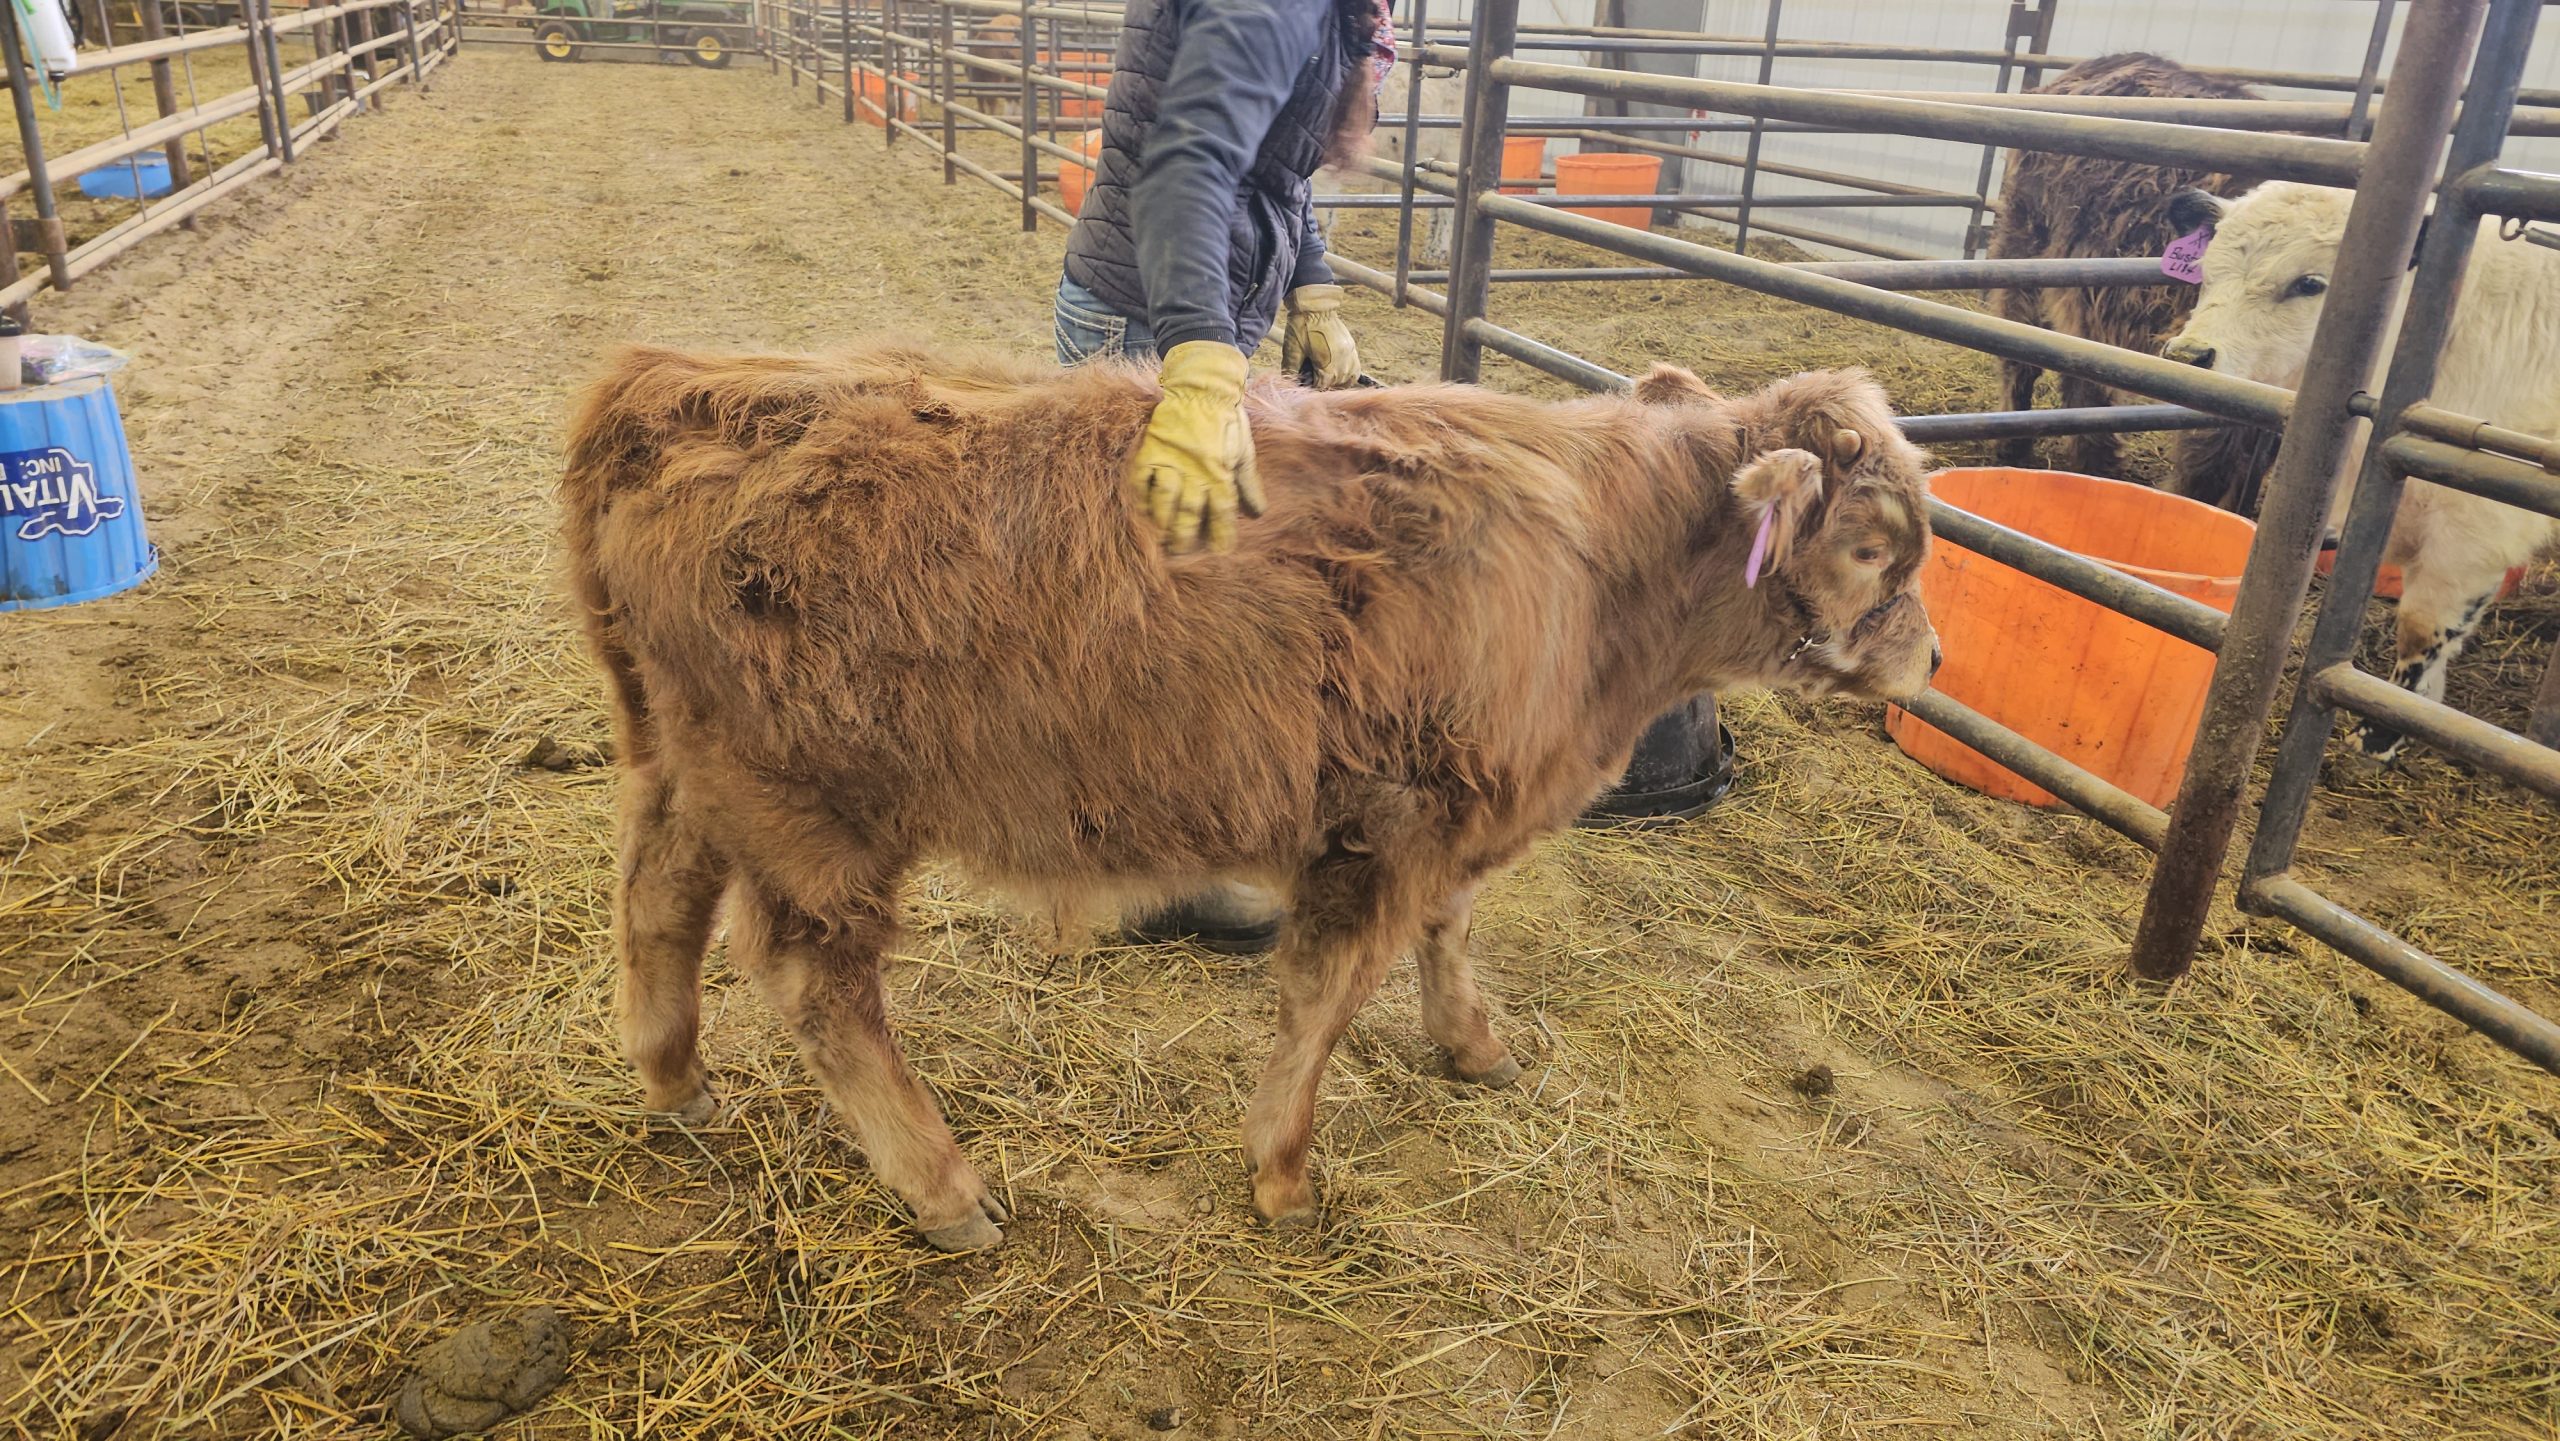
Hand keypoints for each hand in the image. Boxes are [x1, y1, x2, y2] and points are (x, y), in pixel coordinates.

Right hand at [1129, 341, 1264, 553]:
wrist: (1201, 386)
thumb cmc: (1227, 420)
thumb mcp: (1244, 450)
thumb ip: (1248, 484)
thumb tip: (1258, 514)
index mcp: (1221, 472)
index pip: (1222, 513)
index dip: (1221, 536)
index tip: (1219, 555)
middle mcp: (1195, 471)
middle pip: (1190, 513)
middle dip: (1186, 538)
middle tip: (1182, 556)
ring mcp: (1171, 462)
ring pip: (1164, 501)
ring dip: (1162, 524)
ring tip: (1160, 542)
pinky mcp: (1151, 451)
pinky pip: (1142, 481)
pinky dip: (1141, 499)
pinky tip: (1141, 514)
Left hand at [1279, 284, 1361, 389]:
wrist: (1314, 304)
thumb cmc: (1302, 327)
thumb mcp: (1292, 351)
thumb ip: (1291, 370)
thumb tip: (1291, 384)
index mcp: (1328, 366)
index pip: (1322, 387)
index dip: (1311, 388)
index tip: (1304, 384)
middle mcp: (1343, 363)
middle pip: (1335, 385)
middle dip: (1323, 384)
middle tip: (1311, 378)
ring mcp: (1350, 354)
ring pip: (1348, 379)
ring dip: (1337, 382)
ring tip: (1325, 378)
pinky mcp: (1351, 346)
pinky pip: (1355, 367)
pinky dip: (1348, 373)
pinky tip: (1338, 372)